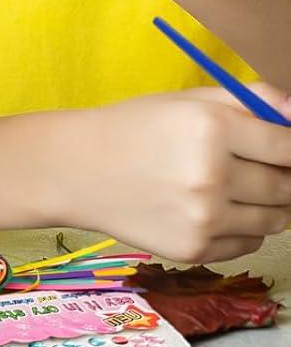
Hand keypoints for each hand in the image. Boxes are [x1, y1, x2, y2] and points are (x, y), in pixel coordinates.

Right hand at [56, 85, 290, 262]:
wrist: (76, 170)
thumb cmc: (132, 128)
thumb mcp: (185, 101)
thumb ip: (248, 99)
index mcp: (211, 128)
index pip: (289, 148)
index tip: (285, 150)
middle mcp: (211, 176)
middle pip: (287, 187)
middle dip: (282, 177)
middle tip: (256, 168)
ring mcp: (204, 218)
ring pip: (275, 220)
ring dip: (268, 205)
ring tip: (233, 188)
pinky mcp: (194, 248)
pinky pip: (249, 243)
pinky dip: (243, 229)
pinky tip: (211, 210)